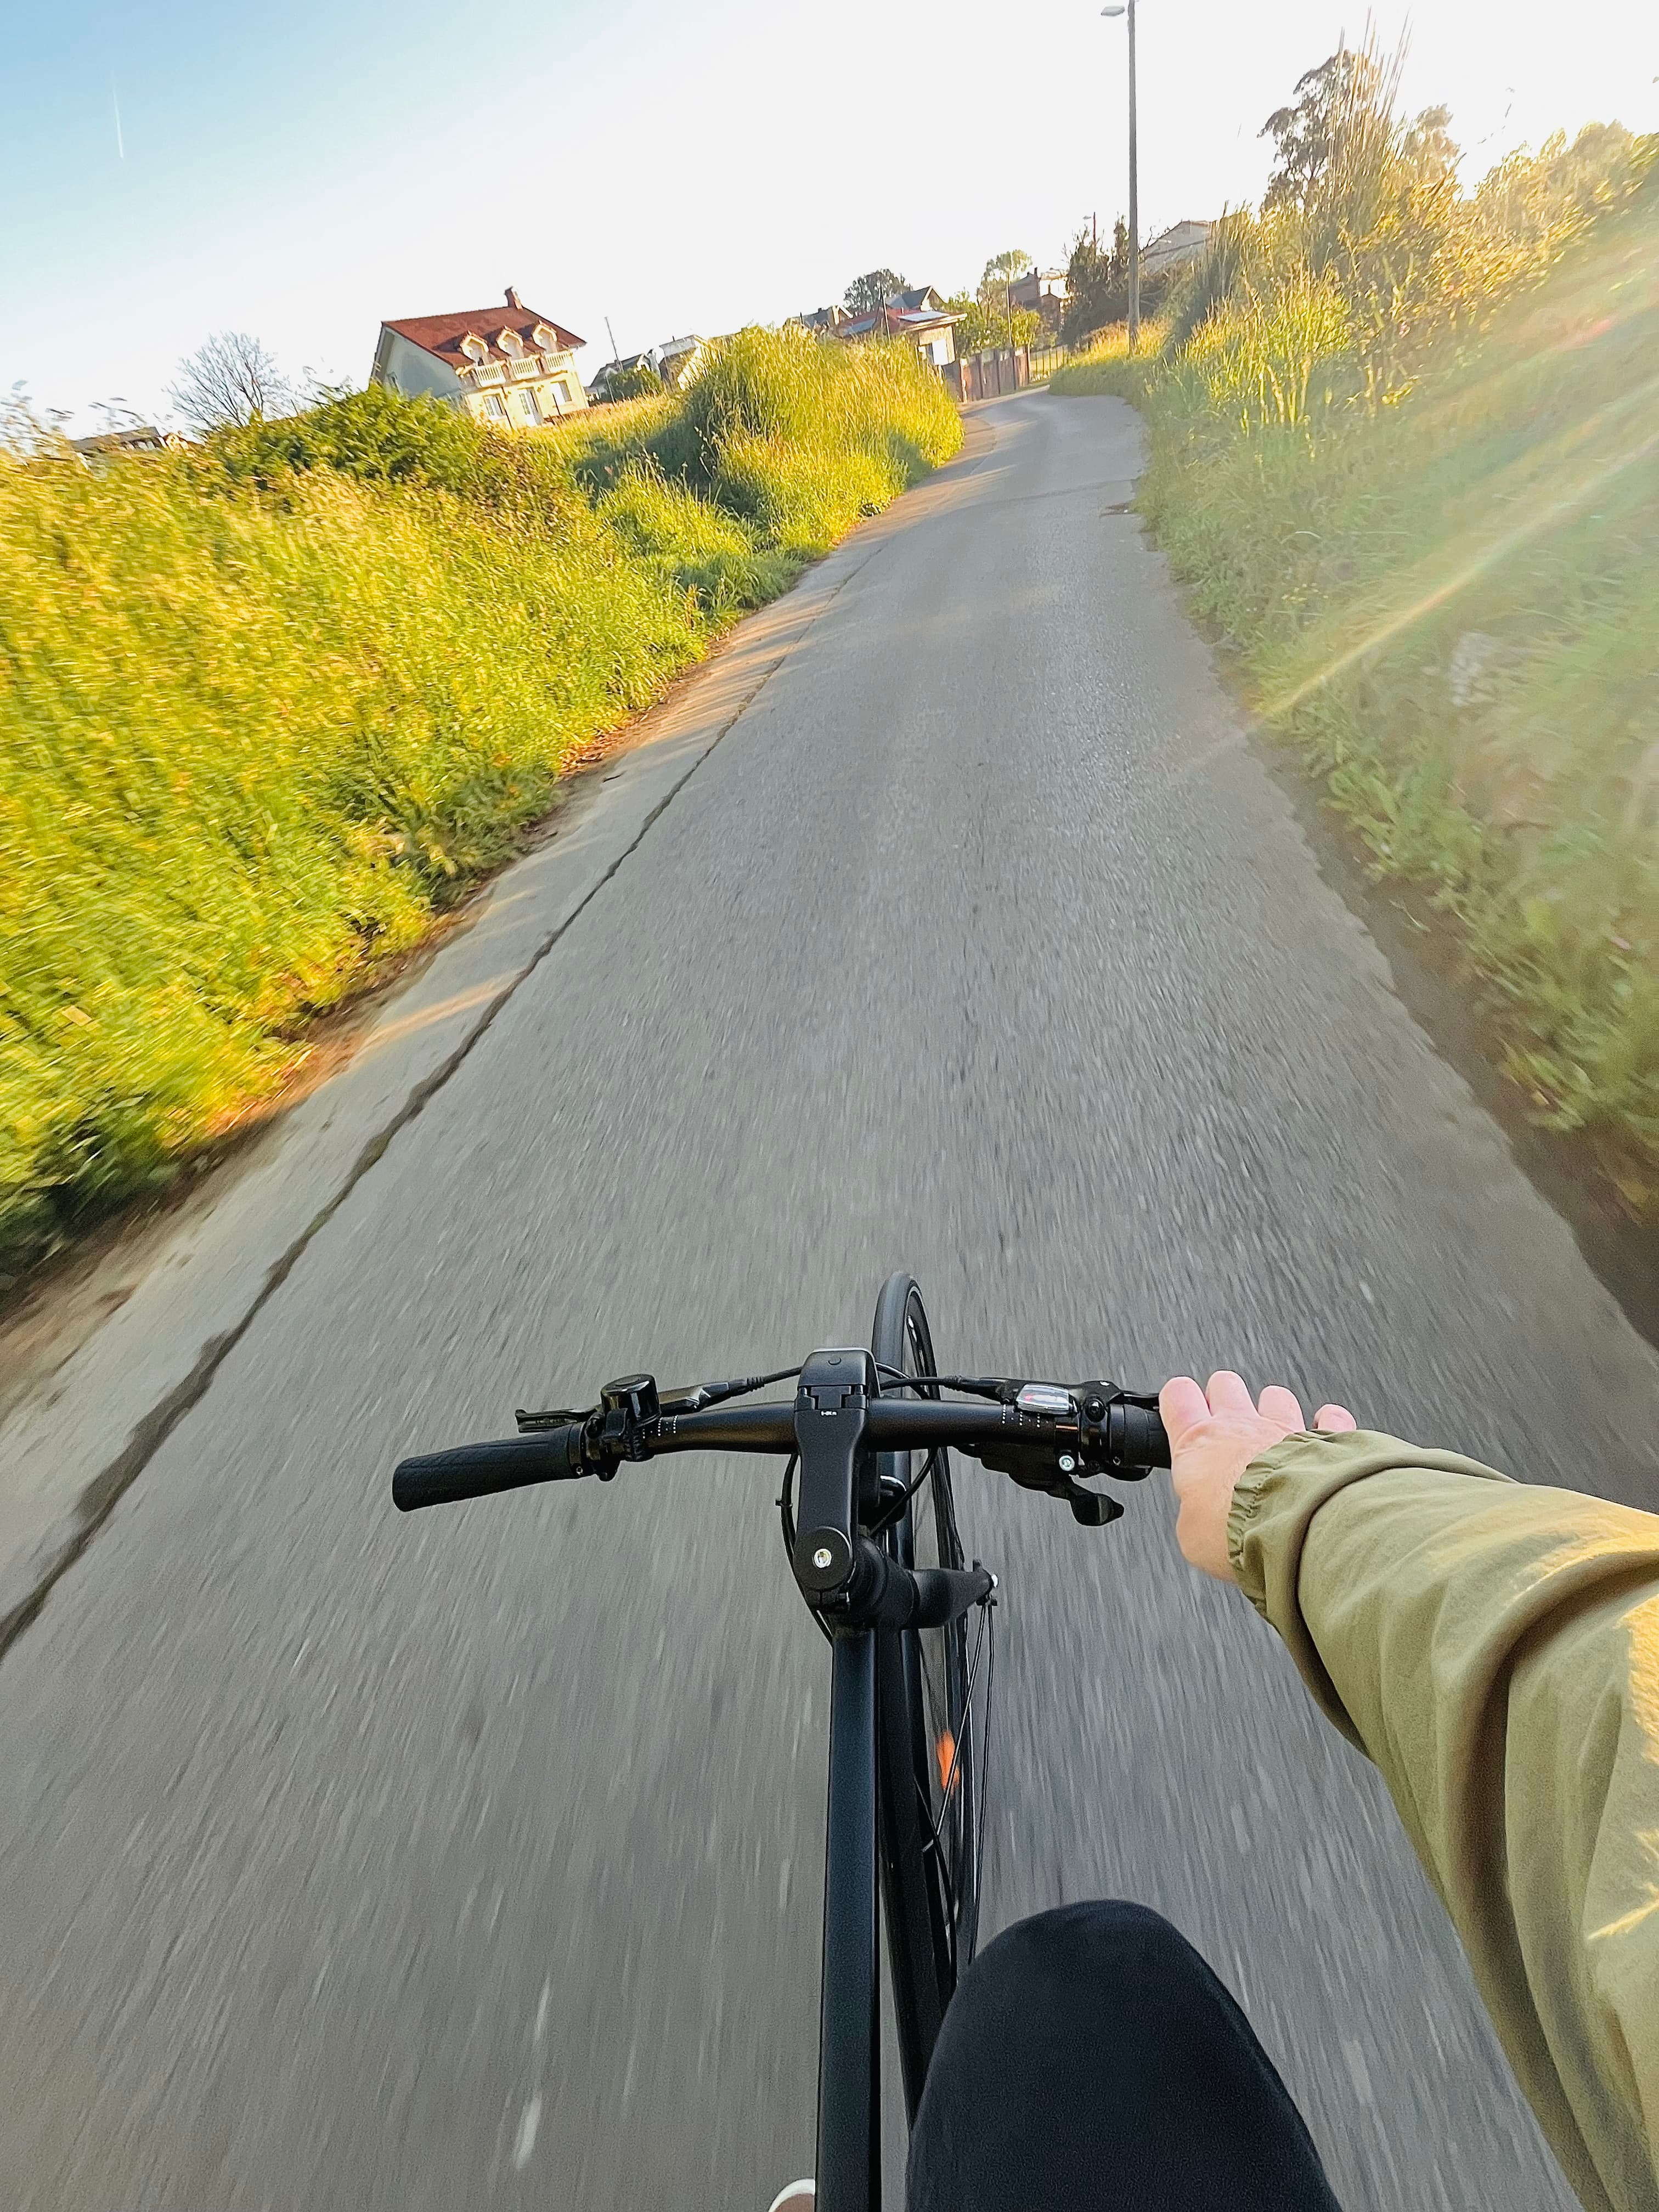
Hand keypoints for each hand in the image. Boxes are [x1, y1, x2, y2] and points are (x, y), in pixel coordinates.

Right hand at [1160, 1371, 1355, 1581]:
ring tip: (1272, 1432)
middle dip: (1223, 1395)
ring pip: (1275, 1396)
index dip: (1177, 1399)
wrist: (1293, 1528)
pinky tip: (1325, 1436)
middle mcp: (1240, 1426)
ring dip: (1273, 1408)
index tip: (1180, 1409)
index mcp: (1199, 1443)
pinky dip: (1329, 1424)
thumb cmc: (1240, 1528)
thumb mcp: (1193, 1534)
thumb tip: (1200, 1523)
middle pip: (1224, 1385)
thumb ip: (1195, 1516)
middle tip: (1224, 1421)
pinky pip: (1329, 1419)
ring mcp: (1283, 1429)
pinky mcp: (1323, 1441)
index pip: (1178, 1398)